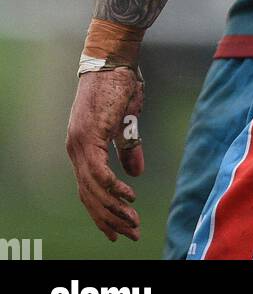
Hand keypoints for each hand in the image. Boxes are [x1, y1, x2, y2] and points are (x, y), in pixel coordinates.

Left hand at [66, 69, 143, 240]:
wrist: (113, 59)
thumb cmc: (120, 85)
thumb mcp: (127, 123)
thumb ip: (129, 148)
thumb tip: (136, 172)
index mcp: (81, 148)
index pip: (87, 190)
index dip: (102, 212)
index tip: (117, 230)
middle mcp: (75, 149)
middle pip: (89, 196)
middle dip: (110, 218)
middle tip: (129, 235)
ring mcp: (79, 144)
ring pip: (93, 189)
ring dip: (114, 209)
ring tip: (132, 222)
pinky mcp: (89, 137)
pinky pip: (99, 173)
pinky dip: (114, 188)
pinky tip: (128, 197)